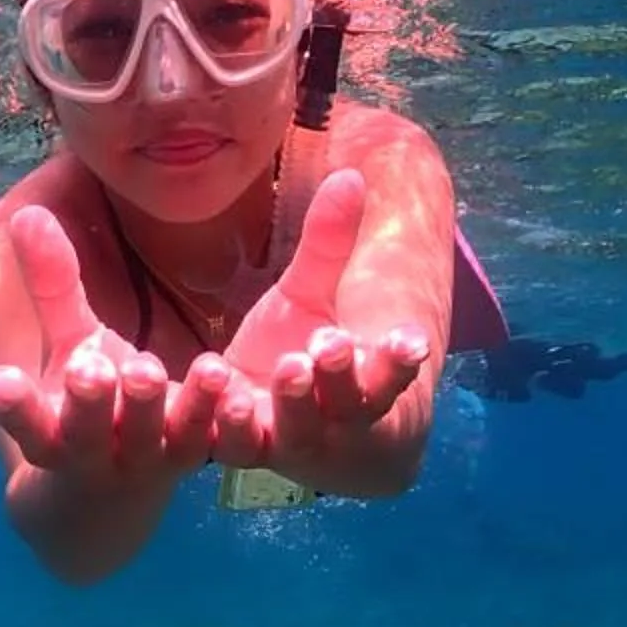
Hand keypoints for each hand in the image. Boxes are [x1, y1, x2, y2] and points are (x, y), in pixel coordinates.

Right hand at [0, 204, 262, 485]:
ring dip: (187, 406)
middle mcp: (101, 453)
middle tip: (97, 371)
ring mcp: (156, 460)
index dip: (13, 408)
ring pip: (169, 439)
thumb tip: (29, 214)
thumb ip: (53, 287)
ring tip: (207, 368)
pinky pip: (221, 441)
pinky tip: (241, 386)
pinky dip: (229, 416)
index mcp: (55, 433)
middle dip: (92, 404)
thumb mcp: (69, 348)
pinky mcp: (205, 454)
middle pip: (93, 434)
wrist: (117, 491)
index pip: (27, 424)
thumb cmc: (88, 403)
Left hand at [223, 169, 427, 479]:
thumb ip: (328, 247)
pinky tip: (214, 378)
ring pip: (294, 433)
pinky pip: (232, 443)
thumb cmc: (301, 349)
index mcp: (365, 388)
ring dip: (291, 404)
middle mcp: (333, 425)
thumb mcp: (310, 296)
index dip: (400, 362)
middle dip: (341, 377)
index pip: (392, 379)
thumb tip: (350, 176)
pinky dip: (224, 420)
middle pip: (348, 409)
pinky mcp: (238, 450)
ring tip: (285, 367)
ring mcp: (287, 444)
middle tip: (330, 344)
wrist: (263, 420)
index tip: (411, 341)